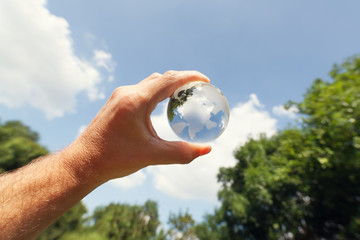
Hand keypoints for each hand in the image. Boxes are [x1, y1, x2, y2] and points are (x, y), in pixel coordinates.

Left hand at [66, 71, 211, 182]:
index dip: (190, 77)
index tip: (206, 81)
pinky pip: (141, 90)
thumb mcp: (151, 155)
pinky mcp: (116, 103)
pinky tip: (162, 105)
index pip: (169, 80)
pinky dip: (157, 92)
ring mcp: (119, 96)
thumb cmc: (114, 158)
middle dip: (182, 80)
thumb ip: (181, 152)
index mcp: (136, 101)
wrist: (82, 162)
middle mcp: (127, 93)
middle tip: (198, 90)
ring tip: (183, 96)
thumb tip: (206, 149)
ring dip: (168, 86)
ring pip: (150, 83)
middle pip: (161, 78)